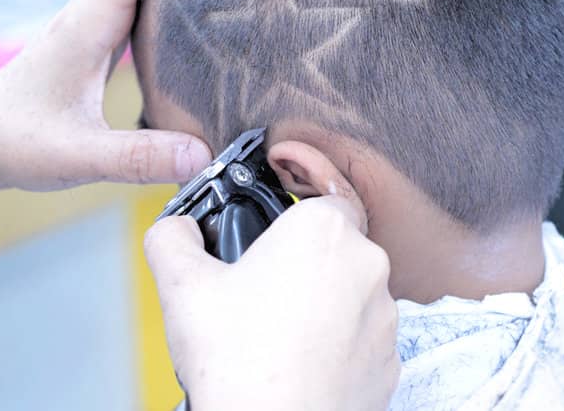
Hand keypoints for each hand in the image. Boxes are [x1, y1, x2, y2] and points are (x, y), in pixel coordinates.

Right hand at [145, 193, 400, 410]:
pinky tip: (299, 362)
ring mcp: (385, 316)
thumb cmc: (235, 361)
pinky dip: (337, 347)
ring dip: (322, 305)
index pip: (316, 201)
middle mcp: (367, 264)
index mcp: (324, 231)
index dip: (288, 223)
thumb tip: (176, 230)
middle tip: (259, 295)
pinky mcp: (391, 361)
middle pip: (334, 248)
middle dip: (302, 266)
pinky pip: (362, 339)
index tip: (266, 246)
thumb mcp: (180, 286)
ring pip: (350, 294)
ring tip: (275, 335)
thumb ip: (172, 238)